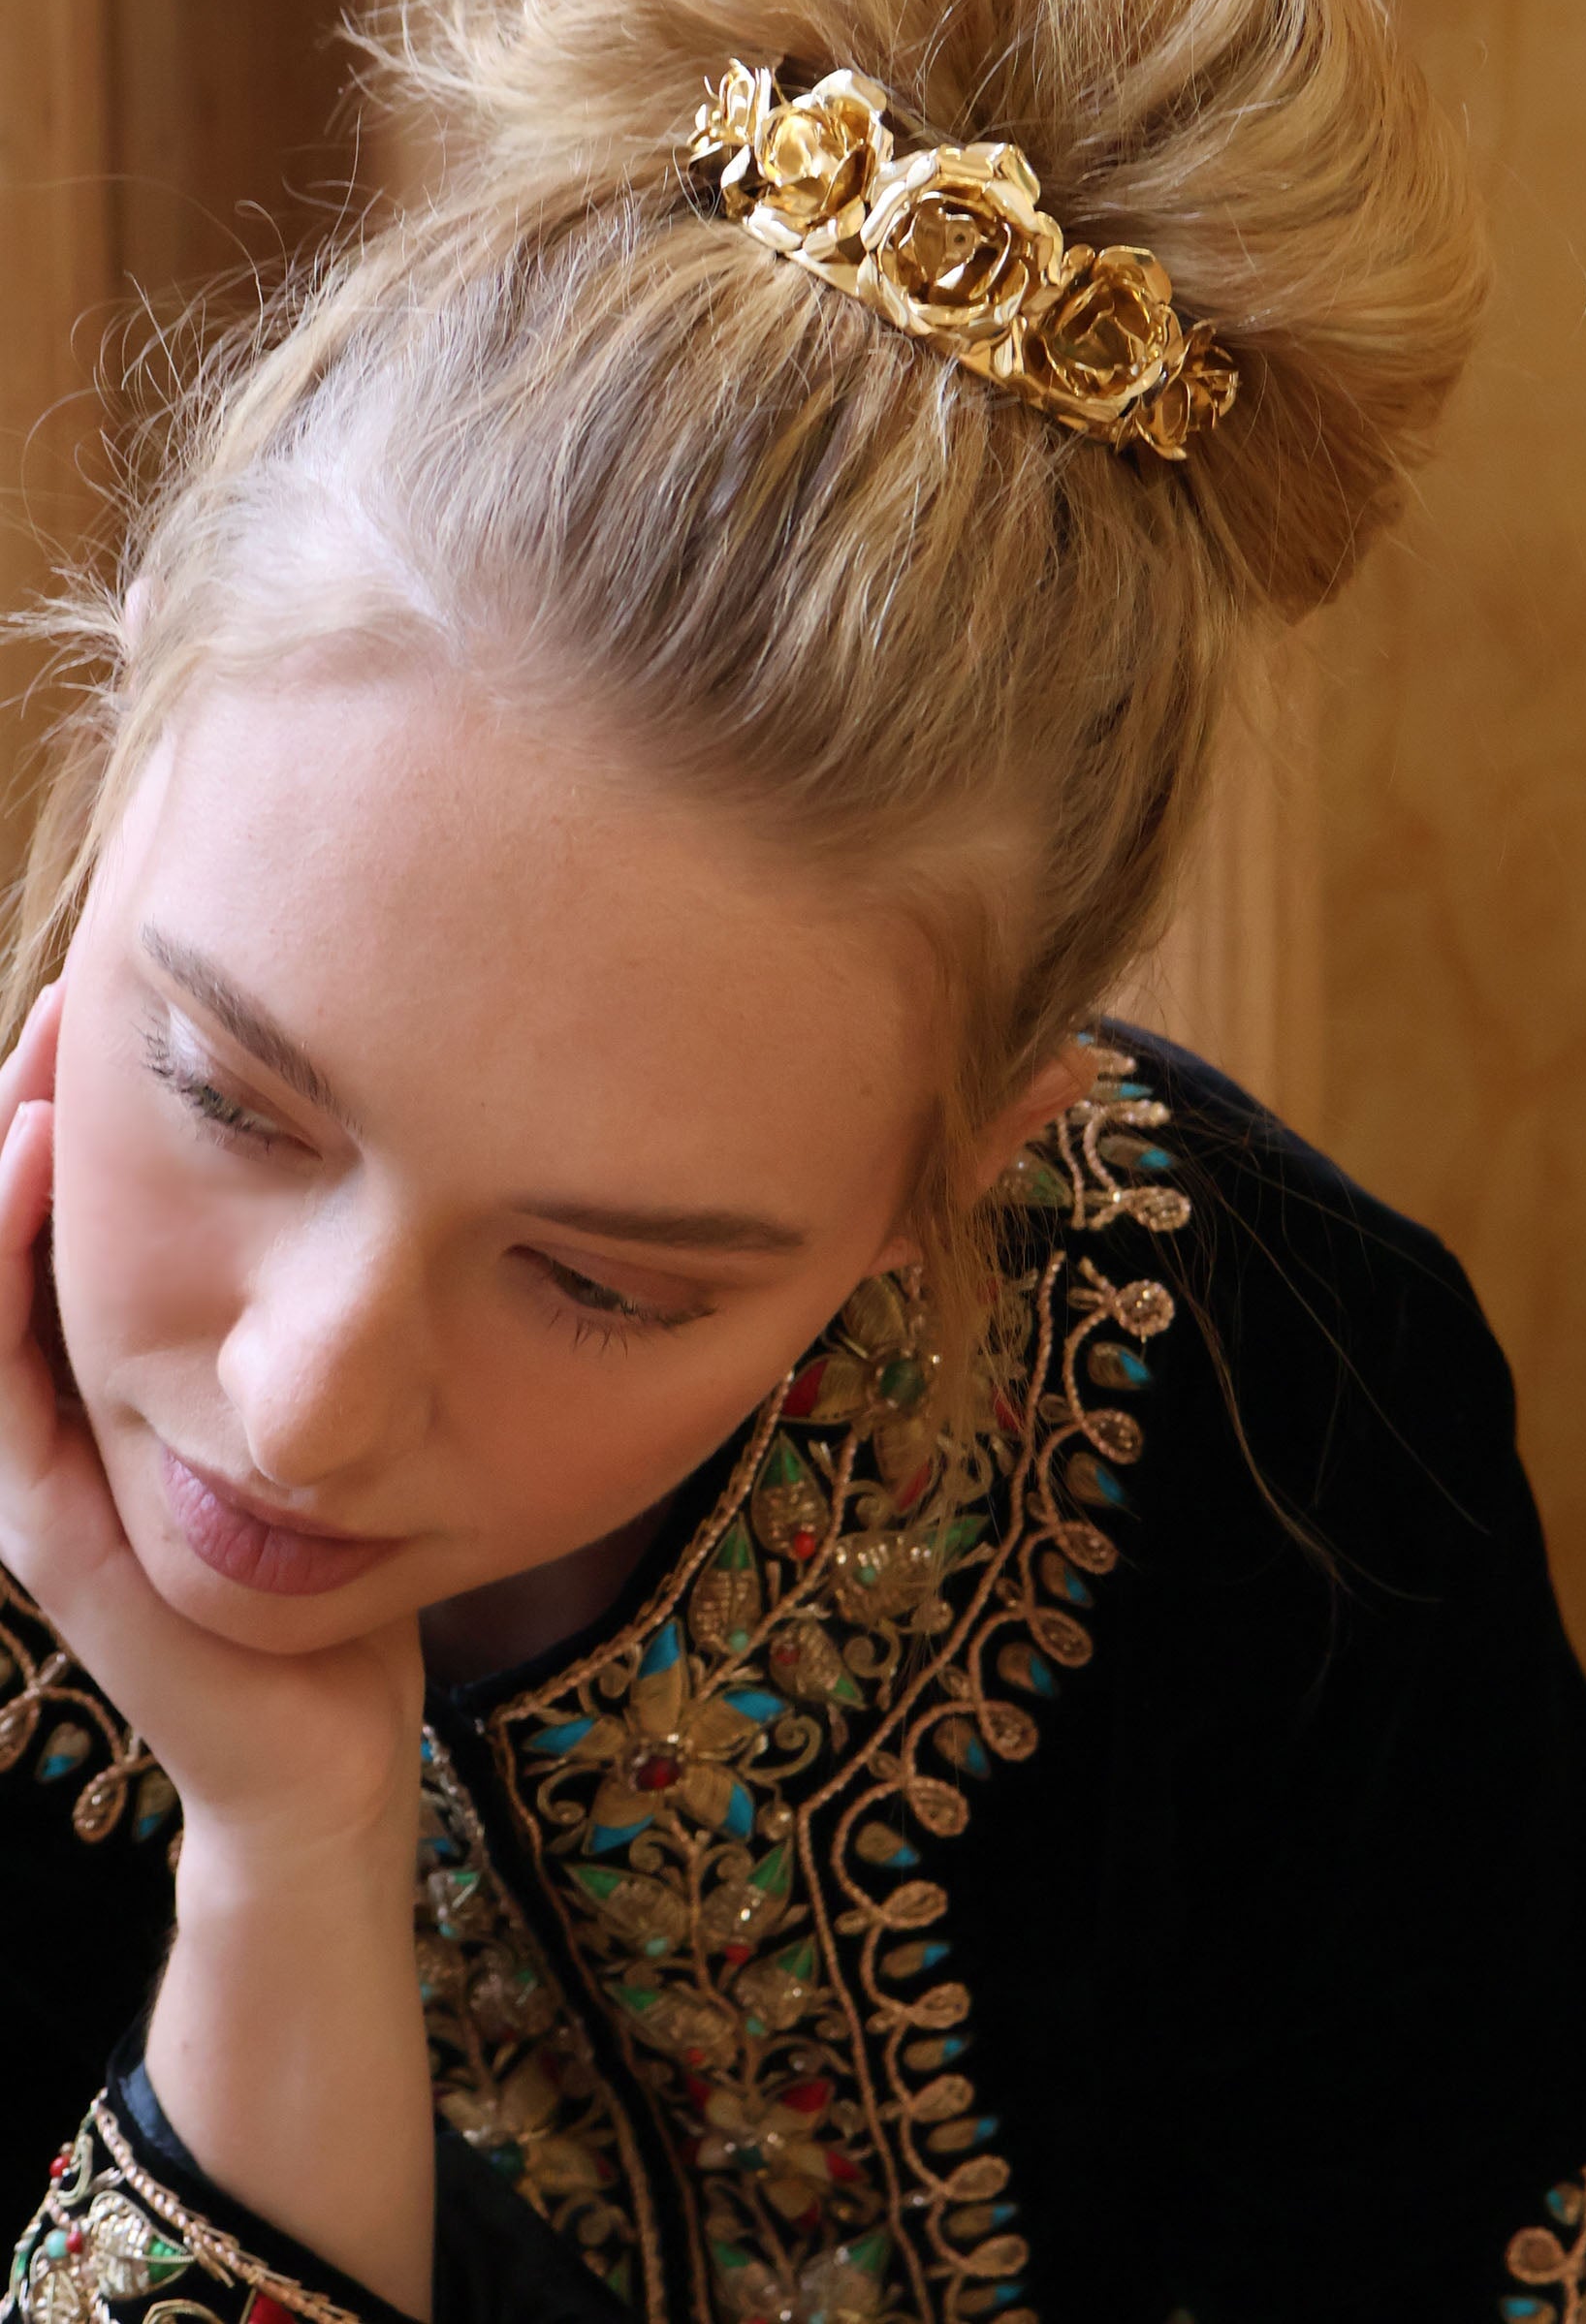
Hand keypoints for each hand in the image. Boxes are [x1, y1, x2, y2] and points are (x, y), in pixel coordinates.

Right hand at [0, 983, 424, 1863]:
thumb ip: (312, 1323)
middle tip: (74, 980)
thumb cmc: (343, 1574)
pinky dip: (0, 1266)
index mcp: (119, 1385)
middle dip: (30, 1104)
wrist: (330, 1758)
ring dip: (0, 1166)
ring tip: (35, 1048)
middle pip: (18, 1236)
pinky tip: (28, 1166)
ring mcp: (41, 1471)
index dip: (81, 1108)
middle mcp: (58, 1418)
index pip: (79, 1224)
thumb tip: (392, 1182)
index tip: (125, 987)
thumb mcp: (326, 1411)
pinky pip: (2, 1376)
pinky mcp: (50, 1525)